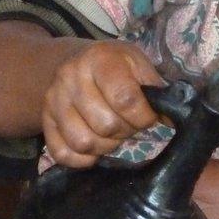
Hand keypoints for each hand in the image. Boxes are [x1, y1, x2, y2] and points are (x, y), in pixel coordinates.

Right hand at [43, 39, 165, 167]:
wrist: (76, 62)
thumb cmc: (116, 67)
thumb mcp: (139, 66)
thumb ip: (155, 90)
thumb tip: (174, 118)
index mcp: (100, 59)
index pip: (125, 99)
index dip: (143, 116)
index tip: (147, 116)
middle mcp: (71, 76)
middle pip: (105, 125)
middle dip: (125, 131)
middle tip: (128, 124)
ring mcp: (53, 100)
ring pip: (83, 143)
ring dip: (105, 146)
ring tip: (112, 134)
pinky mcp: (45, 121)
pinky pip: (62, 154)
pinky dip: (83, 159)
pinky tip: (95, 147)